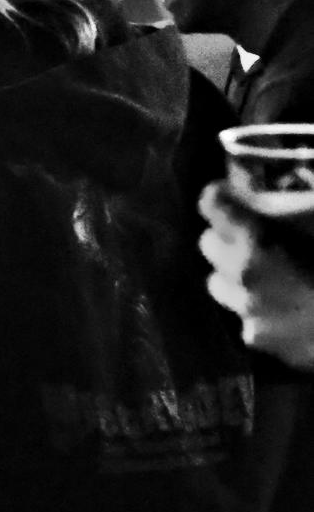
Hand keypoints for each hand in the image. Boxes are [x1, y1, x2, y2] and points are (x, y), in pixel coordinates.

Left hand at [201, 184, 313, 369]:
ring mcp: (247, 309)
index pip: (212, 202)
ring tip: (267, 274)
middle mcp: (240, 272)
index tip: (230, 194)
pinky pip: (244, 317)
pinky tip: (285, 309)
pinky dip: (258, 311)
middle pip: (209, 243)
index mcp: (257, 236)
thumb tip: (294, 172)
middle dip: (226, 236)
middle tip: (255, 236)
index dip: (221, 195)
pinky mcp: (258, 339)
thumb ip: (303, 189)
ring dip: (234, 275)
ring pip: (218, 283)